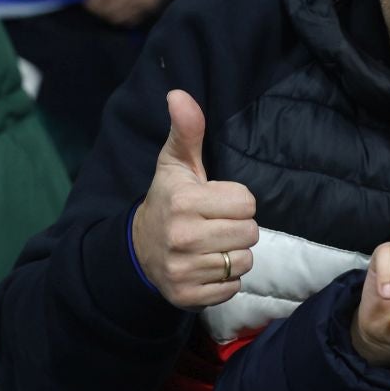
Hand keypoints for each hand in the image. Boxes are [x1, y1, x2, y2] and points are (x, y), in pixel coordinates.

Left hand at [83, 0, 186, 25]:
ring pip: (117, 19)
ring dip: (106, 14)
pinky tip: (118, 11)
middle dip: (95, 6)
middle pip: (106, 11)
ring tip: (104, 5)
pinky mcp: (151, 10)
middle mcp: (131, 0)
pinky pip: (131, 21)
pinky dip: (121, 19)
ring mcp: (142, 7)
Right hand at [129, 90, 258, 309]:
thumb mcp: (175, 163)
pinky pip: (232, 288)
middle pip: (250, 233)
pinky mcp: (187, 296)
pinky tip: (206, 265)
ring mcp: (183, 270)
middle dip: (238, 227)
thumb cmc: (168, 199)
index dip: (236, 200)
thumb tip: (179, 94)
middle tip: (215, 224)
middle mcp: (182, 238)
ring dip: (234, 254)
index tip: (216, 201)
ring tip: (212, 244)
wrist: (138, 249)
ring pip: (243, 262)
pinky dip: (225, 279)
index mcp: (184, 202)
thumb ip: (186, 130)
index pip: (247, 203)